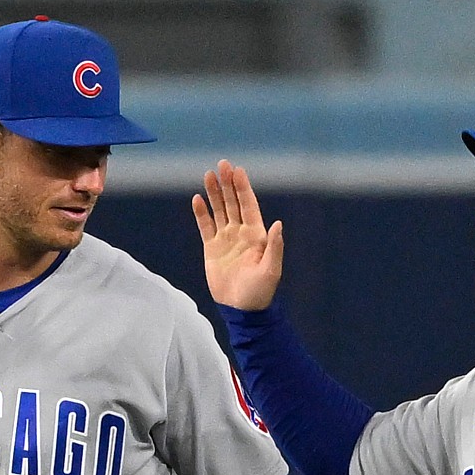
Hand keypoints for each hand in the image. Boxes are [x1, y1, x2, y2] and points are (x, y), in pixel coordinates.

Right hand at [192, 161, 282, 310]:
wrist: (241, 309)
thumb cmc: (260, 292)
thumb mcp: (271, 270)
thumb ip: (274, 247)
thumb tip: (277, 223)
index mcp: (256, 235)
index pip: (248, 205)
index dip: (243, 188)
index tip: (237, 170)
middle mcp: (241, 233)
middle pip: (233, 203)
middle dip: (228, 183)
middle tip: (222, 164)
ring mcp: (226, 240)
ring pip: (219, 211)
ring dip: (214, 193)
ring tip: (208, 175)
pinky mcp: (212, 249)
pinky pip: (206, 227)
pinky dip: (201, 213)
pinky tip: (197, 199)